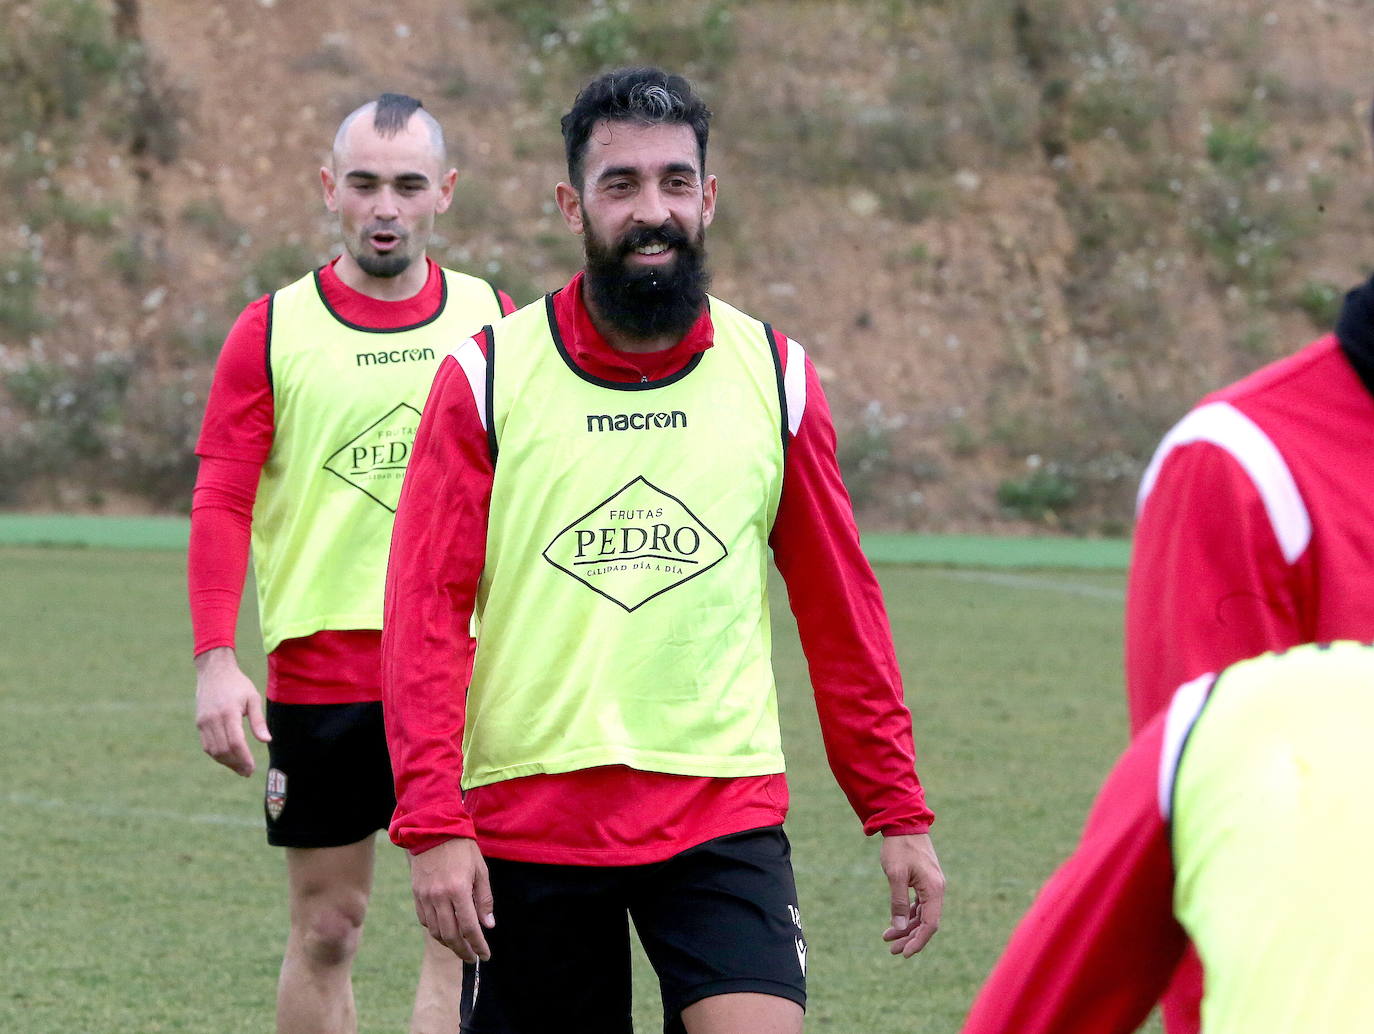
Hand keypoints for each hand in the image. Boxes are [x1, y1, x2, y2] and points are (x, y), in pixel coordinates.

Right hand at [194, 647, 269, 776]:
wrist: (214, 672)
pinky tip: (228, 758)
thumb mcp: (253, 698)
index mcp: (228, 712)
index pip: (235, 742)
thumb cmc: (238, 684)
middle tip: (247, 772)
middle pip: (223, 750)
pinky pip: (206, 745)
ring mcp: (203, 722)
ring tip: (240, 768)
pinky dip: (217, 755)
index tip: (251, 768)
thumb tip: (266, 741)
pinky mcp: (199, 723)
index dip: (244, 758)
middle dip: (236, 764)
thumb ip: (258, 721)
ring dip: (226, 762)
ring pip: (213, 750)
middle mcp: (213, 719)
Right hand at [410, 838, 494, 962]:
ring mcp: (425, 897)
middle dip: (463, 951)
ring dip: (449, 944)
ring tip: (461, 946)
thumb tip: (488, 925)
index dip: (478, 945)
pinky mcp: (416, 895)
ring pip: (436, 931)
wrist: (433, 831)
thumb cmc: (462, 849)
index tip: (485, 955)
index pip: (469, 927)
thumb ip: (484, 899)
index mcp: (458, 890)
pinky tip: (446, 930)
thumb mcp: (480, 870)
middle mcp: (439, 897)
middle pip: (450, 936)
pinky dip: (436, 930)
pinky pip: (425, 921)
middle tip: (472, 957)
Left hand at [880, 832, 944, 956]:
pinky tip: (896, 922)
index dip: (918, 941)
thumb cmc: (899, 847)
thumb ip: (898, 901)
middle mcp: (937, 890)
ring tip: (888, 938)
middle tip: (892, 950)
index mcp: (934, 889)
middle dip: (910, 938)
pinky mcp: (925, 882)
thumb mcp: (895, 874)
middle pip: (926, 922)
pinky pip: (919, 905)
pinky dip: (908, 914)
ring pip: (922, 915)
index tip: (904, 954)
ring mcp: (932, 886)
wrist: (904, 823)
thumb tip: (898, 927)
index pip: (930, 924)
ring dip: (907, 927)